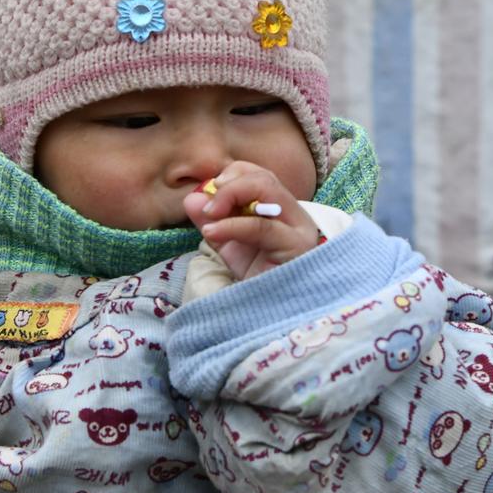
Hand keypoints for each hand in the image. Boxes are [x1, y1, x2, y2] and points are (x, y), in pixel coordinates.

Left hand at [183, 163, 323, 281]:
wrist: (271, 317)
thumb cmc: (256, 283)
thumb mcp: (229, 247)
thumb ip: (211, 221)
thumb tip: (193, 197)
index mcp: (281, 212)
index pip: (259, 175)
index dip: (231, 176)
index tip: (209, 195)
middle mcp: (295, 216)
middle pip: (264, 177)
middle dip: (230, 185)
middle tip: (208, 208)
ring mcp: (299, 230)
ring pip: (267, 189)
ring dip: (230, 196)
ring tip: (210, 217)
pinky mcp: (296, 248)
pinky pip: (261, 226)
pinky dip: (232, 225)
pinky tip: (212, 233)